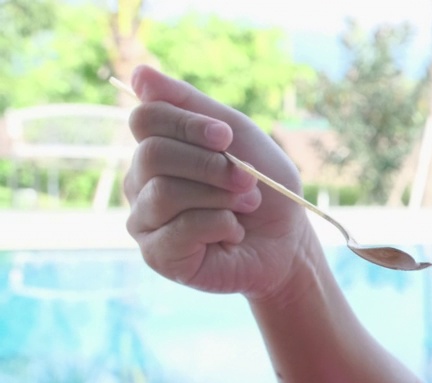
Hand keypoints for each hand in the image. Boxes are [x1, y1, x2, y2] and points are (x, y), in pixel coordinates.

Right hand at [122, 65, 317, 298]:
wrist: (288, 242)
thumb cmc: (263, 187)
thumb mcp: (238, 136)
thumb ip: (189, 104)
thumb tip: (138, 73)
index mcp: (155, 148)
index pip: (145, 119)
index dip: (188, 123)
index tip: (227, 137)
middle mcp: (140, 182)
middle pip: (152, 154)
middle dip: (211, 165)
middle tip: (248, 179)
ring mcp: (144, 221)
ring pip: (165, 192)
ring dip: (221, 196)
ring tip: (246, 206)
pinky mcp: (157, 255)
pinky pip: (181, 229)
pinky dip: (221, 226)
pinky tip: (232, 233)